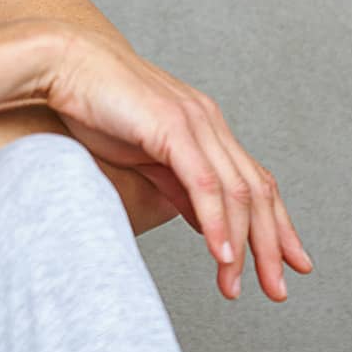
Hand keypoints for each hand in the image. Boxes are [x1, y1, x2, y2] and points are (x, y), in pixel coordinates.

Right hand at [41, 24, 313, 301]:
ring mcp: (194, 121)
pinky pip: (204, 183)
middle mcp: (208, 121)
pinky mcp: (172, 127)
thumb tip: (203, 218)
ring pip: (237, 192)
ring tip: (236, 284)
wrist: (62, 62)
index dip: (277, 224)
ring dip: (244, 244)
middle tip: (277, 289)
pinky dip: (216, 222)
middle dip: (273, 243)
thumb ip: (177, 182)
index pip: (255, 180)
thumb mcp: (142, 153)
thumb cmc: (92, 104)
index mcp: (204, 124)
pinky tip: (221, 253)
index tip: (289, 262)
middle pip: (257, 190)